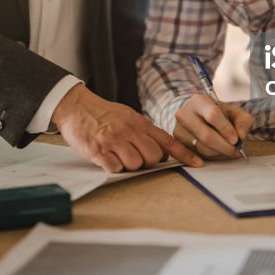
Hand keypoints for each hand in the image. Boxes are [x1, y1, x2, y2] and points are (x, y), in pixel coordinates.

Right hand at [52, 85, 202, 172]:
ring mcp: (113, 141)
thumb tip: (163, 150)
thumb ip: (145, 132)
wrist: (76, 106)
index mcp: (139, 123)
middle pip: (153, 157)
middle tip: (134, 154)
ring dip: (128, 165)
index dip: (184, 154)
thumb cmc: (103, 114)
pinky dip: (113, 167)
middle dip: (147, 161)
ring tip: (117, 154)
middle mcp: (129, 131)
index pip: (167, 140)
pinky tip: (106, 157)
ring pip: (135, 164)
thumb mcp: (128, 116)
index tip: (198, 164)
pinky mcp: (98, 151)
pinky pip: (115, 168)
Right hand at [173, 94, 252, 159]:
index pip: (213, 115)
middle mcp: (185, 113)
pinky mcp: (176, 142)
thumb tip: (241, 135)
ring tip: (229, 152)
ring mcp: (178, 128)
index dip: (226, 129)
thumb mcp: (233, 111)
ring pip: (201, 147)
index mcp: (199, 101)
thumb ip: (243, 120)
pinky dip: (206, 158)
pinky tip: (212, 157)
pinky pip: (193, 154)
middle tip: (236, 150)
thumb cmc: (217, 113)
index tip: (236, 139)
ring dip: (218, 153)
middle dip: (224, 146)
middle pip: (206, 135)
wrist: (197, 116)